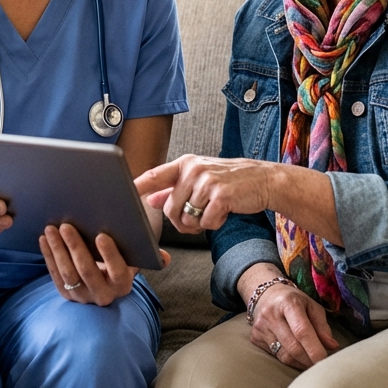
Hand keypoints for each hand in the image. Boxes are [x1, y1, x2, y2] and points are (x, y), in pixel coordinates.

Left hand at [38, 224, 168, 305]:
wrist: (105, 288)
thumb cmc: (121, 266)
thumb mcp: (135, 262)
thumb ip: (148, 256)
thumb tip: (165, 258)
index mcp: (123, 285)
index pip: (118, 271)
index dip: (110, 254)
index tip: (101, 235)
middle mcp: (103, 295)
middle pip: (87, 271)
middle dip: (76, 247)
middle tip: (67, 225)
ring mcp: (83, 297)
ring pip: (68, 274)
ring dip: (58, 250)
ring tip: (52, 229)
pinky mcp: (67, 295)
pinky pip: (55, 276)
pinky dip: (49, 257)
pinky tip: (44, 240)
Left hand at [135, 154, 275, 232]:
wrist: (264, 180)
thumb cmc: (230, 181)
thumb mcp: (200, 179)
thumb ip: (173, 188)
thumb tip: (149, 199)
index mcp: (186, 164)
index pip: (155, 175)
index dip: (138, 185)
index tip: (123, 192)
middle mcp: (193, 169)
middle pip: (170, 209)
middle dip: (182, 222)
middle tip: (198, 218)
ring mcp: (207, 181)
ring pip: (187, 218)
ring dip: (200, 223)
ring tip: (214, 211)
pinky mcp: (221, 195)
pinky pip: (206, 222)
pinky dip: (214, 224)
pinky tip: (224, 212)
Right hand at [242, 267, 337, 369]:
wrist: (265, 294)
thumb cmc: (293, 301)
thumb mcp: (311, 306)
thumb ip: (322, 326)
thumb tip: (332, 346)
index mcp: (288, 302)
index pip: (301, 330)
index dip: (314, 349)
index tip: (324, 360)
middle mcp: (271, 314)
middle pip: (293, 347)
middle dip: (309, 360)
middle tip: (321, 365)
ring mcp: (260, 327)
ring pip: (284, 356)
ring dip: (301, 363)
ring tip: (311, 361)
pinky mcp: (255, 338)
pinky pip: (276, 356)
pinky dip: (290, 360)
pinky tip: (297, 356)